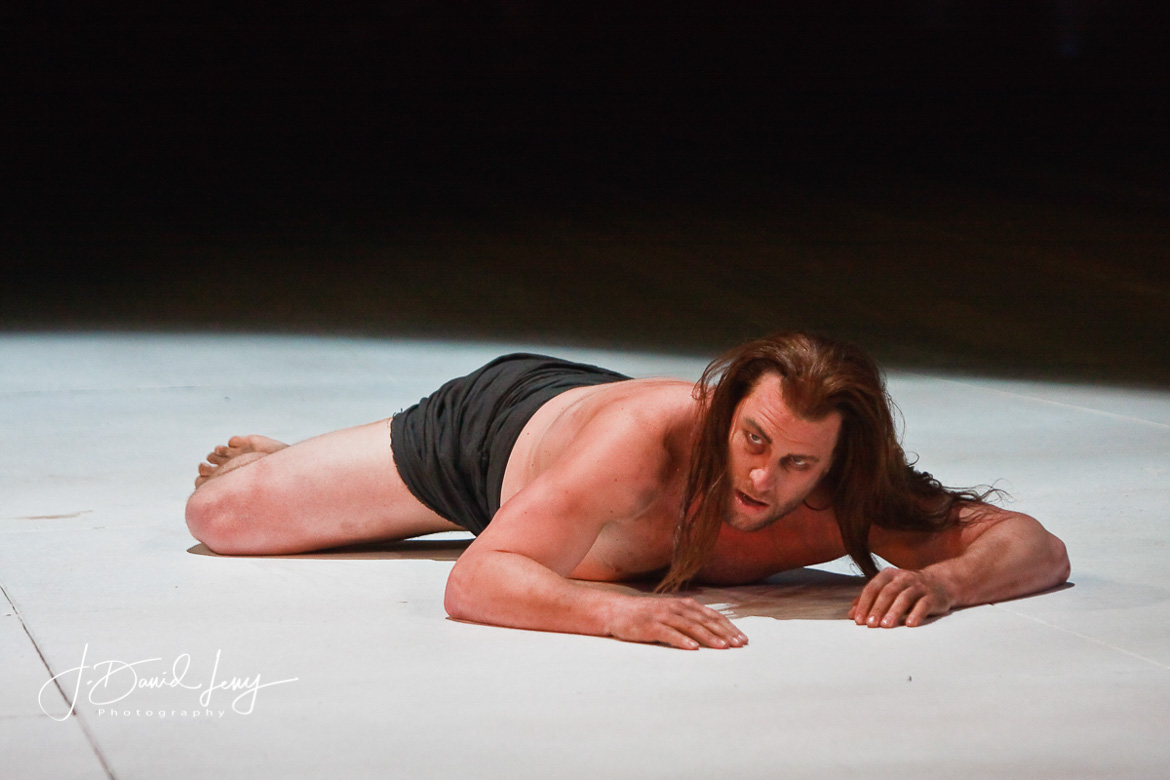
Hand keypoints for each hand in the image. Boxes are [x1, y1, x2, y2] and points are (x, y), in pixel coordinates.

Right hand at [606, 595, 748, 649]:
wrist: (617, 611)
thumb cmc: (648, 615)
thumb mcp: (672, 613)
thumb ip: (690, 619)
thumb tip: (714, 631)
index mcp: (685, 605)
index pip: (712, 616)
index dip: (729, 627)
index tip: (742, 639)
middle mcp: (677, 607)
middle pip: (705, 621)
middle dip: (724, 633)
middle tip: (739, 645)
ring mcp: (663, 615)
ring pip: (690, 627)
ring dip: (708, 637)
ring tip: (722, 647)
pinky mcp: (650, 625)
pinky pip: (669, 633)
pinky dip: (682, 640)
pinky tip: (693, 648)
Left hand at [849, 567, 952, 627]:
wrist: (940, 583)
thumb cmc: (908, 588)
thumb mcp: (888, 589)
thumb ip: (870, 600)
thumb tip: (852, 614)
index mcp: (888, 575)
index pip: (873, 588)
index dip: (864, 604)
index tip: (859, 620)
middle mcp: (903, 578)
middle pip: (887, 592)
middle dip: (877, 609)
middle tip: (870, 625)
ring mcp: (919, 586)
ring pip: (904, 597)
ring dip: (894, 612)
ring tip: (886, 625)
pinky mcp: (933, 597)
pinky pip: (923, 604)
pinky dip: (916, 614)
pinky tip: (909, 624)